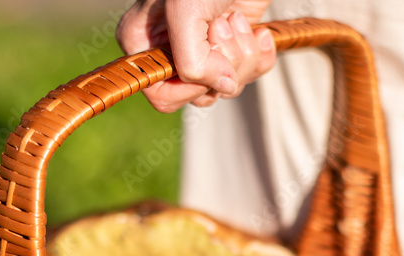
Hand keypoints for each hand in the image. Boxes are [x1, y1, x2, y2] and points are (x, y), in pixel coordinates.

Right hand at [116, 0, 275, 111]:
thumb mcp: (186, 13)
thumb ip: (191, 61)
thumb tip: (221, 86)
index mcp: (143, 42)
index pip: (162, 94)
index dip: (191, 86)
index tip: (209, 53)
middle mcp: (169, 50)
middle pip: (198, 94)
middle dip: (222, 65)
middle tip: (225, 24)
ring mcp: (202, 50)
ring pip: (225, 87)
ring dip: (242, 57)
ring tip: (237, 18)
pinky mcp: (231, 47)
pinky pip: (249, 75)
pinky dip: (260, 55)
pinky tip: (259, 30)